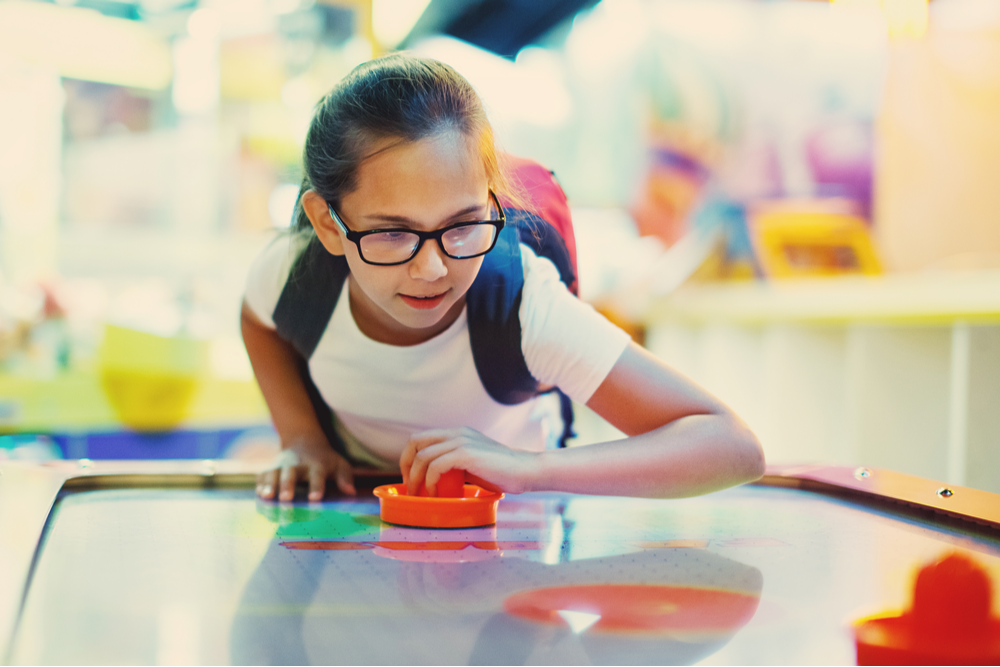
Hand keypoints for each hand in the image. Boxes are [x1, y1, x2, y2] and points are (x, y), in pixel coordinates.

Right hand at [256, 438, 355, 501]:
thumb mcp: (339, 464)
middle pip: (291, 474)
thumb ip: (345, 477)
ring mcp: (281, 466)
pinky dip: (260, 484)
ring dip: (270, 484)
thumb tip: (351, 492)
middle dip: (287, 485)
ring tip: (267, 496)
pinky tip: (259, 494)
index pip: (317, 475)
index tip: (315, 498)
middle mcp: (297, 465)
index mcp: (316, 465)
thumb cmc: (325, 459)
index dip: (316, 486)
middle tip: (286, 498)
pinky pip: (262, 475)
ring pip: (273, 473)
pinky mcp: (270, 469)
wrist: (303, 440)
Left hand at [400, 427, 537, 496]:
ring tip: (419, 495)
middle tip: (409, 487)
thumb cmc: (502, 473)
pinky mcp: (466, 453)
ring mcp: (461, 441)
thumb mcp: (472, 465)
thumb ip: (455, 465)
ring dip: (416, 478)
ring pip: (423, 456)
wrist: (525, 470)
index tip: (409, 479)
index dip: (408, 458)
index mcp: (457, 433)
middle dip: (405, 465)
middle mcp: (456, 433)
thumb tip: (435, 479)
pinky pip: (436, 466)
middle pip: (415, 442)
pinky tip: (435, 494)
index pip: (420, 438)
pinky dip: (430, 482)